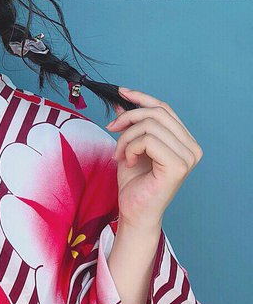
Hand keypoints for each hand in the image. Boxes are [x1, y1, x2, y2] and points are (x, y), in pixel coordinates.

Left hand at [105, 87, 203, 233]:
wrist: (134, 211)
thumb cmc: (134, 183)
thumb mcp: (129, 146)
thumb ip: (131, 125)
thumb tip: (123, 103)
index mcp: (185, 141)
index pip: (164, 109)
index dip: (142, 97)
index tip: (121, 92)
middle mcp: (192, 147)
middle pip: (157, 113)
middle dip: (128, 118)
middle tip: (111, 129)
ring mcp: (188, 157)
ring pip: (149, 126)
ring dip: (126, 138)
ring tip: (119, 154)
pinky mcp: (178, 166)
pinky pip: (148, 141)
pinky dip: (130, 148)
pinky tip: (128, 162)